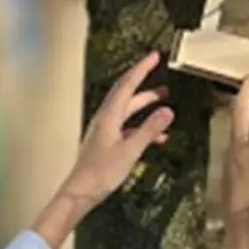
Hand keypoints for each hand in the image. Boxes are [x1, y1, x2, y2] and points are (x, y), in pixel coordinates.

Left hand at [42, 49, 172, 212]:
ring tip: (164, 101)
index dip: (142, 68)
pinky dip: (143, 128)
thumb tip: (168, 111)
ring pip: (128, 112)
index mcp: (109, 116)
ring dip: (145, 105)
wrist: (80, 192)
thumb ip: (150, 130)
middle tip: (160, 73)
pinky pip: (128, 129)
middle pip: (127, 94)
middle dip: (144, 83)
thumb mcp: (130, 150)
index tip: (155, 56)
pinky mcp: (107, 143)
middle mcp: (105, 119)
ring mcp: (105, 131)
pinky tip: (157, 137)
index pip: (128, 84)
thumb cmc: (101, 173)